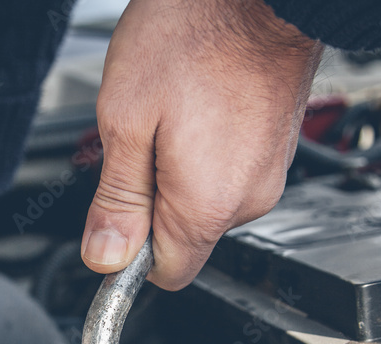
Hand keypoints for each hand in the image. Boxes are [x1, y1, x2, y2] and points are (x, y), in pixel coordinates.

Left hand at [80, 0, 322, 287]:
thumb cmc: (194, 33)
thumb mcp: (126, 119)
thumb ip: (116, 199)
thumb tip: (105, 258)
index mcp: (207, 204)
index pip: (166, 274)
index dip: (131, 251)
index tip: (114, 215)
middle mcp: (249, 199)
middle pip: (184, 237)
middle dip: (151, 202)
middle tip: (139, 140)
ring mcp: (269, 172)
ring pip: (204, 202)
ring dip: (177, 173)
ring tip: (172, 112)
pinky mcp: (275, 148)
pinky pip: (229, 173)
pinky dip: (204, 153)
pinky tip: (196, 105)